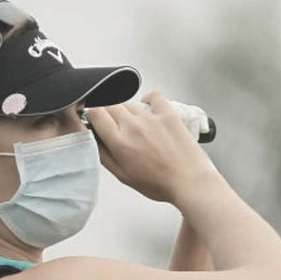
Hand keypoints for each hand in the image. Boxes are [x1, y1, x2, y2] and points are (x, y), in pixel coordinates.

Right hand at [87, 90, 219, 203]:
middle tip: (111, 125)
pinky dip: (148, 98)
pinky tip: (147, 105)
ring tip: (132, 125)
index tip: (93, 120)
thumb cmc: (159, 183)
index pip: (95, 113)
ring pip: (128, 103)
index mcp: (120, 142)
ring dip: (125, 110)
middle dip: (105, 112)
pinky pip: (154, 96)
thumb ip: (104, 156)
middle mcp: (134, 126)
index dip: (91, 115)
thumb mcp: (123, 176)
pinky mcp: (168, 114)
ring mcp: (152, 118)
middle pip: (109, 104)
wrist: (189, 181)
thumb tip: (93, 141)